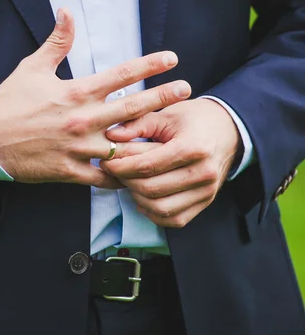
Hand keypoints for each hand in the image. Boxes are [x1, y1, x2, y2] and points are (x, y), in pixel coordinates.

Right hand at [0, 8, 190, 186]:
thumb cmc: (10, 102)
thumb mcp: (32, 67)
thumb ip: (57, 42)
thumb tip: (66, 10)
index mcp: (77, 92)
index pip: (120, 74)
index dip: (149, 65)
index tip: (172, 58)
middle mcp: (84, 119)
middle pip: (133, 107)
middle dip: (163, 97)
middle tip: (187, 90)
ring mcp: (80, 147)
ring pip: (125, 146)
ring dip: (149, 142)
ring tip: (172, 138)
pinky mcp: (72, 171)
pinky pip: (106, 177)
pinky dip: (123, 176)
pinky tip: (140, 175)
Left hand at [102, 99, 240, 226]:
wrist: (227, 129)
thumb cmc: (194, 119)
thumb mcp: (166, 114)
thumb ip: (137, 124)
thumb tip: (111, 136)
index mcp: (193, 147)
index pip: (148, 165)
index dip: (121, 166)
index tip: (106, 161)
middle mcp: (203, 173)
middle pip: (152, 189)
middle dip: (126, 181)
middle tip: (114, 171)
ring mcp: (206, 191)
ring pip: (160, 208)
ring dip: (137, 197)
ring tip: (129, 181)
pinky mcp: (205, 203)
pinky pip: (174, 219)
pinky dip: (154, 212)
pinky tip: (144, 197)